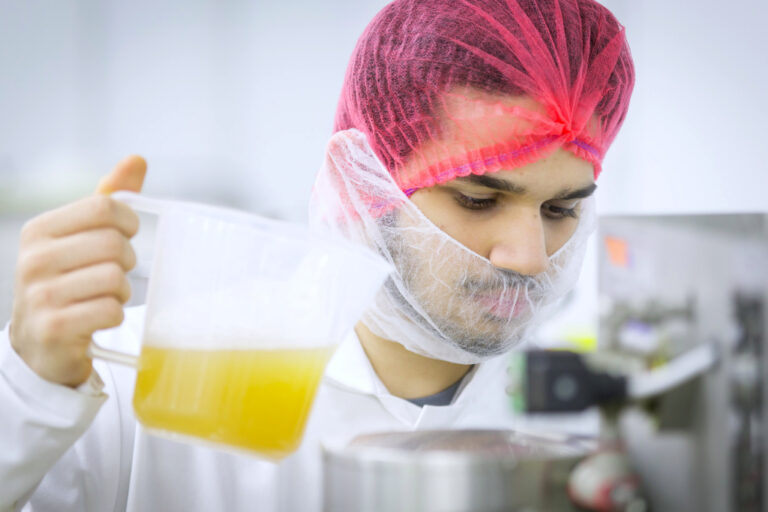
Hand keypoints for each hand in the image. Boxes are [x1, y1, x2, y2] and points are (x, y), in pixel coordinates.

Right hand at [9, 156, 146, 386]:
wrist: (40, 342)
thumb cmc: (69, 280)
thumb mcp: (81, 237)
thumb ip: (108, 199)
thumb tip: (137, 159)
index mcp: (40, 230)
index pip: (104, 208)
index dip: (128, 223)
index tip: (126, 237)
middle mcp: (33, 260)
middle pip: (114, 244)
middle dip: (126, 262)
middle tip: (115, 275)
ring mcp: (39, 296)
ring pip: (115, 278)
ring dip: (121, 292)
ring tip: (105, 298)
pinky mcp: (53, 329)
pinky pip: (111, 311)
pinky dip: (115, 316)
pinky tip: (99, 318)